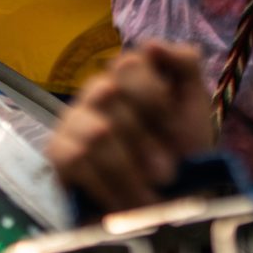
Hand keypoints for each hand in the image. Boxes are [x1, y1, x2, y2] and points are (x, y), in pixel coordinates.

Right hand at [47, 40, 212, 212]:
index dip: (154, 99)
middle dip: (144, 142)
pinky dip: (105, 186)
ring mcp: (73, 120)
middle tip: (166, 173)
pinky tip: (120, 203)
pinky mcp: (58, 152)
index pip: (129, 64)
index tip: (177, 132)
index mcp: (131, 75)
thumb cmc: (184, 156)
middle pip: (108, 95)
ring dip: (128, 171)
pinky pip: (75, 159)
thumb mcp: (195, 109)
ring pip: (95, 131)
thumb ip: (184, 67)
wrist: (169, 209)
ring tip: (147, 197)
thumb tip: (152, 43)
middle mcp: (98, 91)